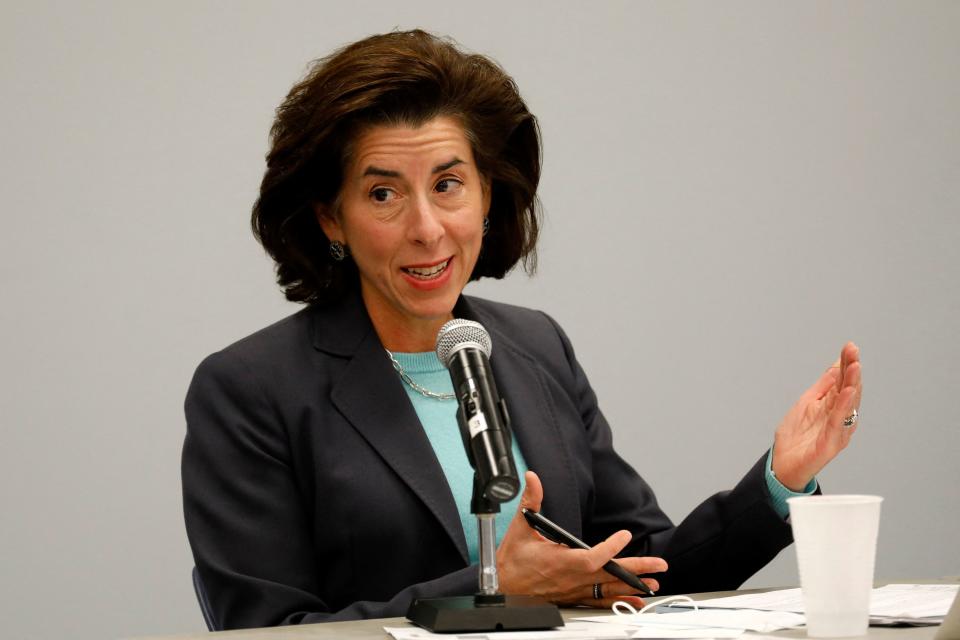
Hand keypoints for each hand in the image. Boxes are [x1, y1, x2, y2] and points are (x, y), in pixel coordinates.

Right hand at [496, 471, 666, 607]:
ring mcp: (575, 590)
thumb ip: (531, 501)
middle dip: (636, 570)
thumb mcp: (520, 528)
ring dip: (632, 587)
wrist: (503, 588)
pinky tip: (633, 600)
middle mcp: (572, 578)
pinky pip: (600, 601)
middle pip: (609, 576)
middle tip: (658, 566)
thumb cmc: (512, 562)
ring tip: (653, 583)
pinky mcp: (574, 597)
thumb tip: (533, 478)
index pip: (592, 557)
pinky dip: (618, 600)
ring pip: (608, 590)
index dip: (610, 549)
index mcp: (560, 561)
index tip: (624, 536)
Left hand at [772, 342, 861, 490]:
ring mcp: (837, 430)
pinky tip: (846, 392)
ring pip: (848, 404)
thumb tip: (835, 365)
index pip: (842, 382)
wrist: (782, 465)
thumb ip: (822, 387)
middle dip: (851, 369)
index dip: (846, 364)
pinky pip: (839, 422)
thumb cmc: (796, 437)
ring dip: (852, 384)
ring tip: (855, 367)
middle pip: (848, 389)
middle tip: (853, 351)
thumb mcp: (806, 404)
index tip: (849, 346)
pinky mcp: (831, 444)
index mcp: (832, 407)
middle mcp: (839, 417)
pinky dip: (843, 407)